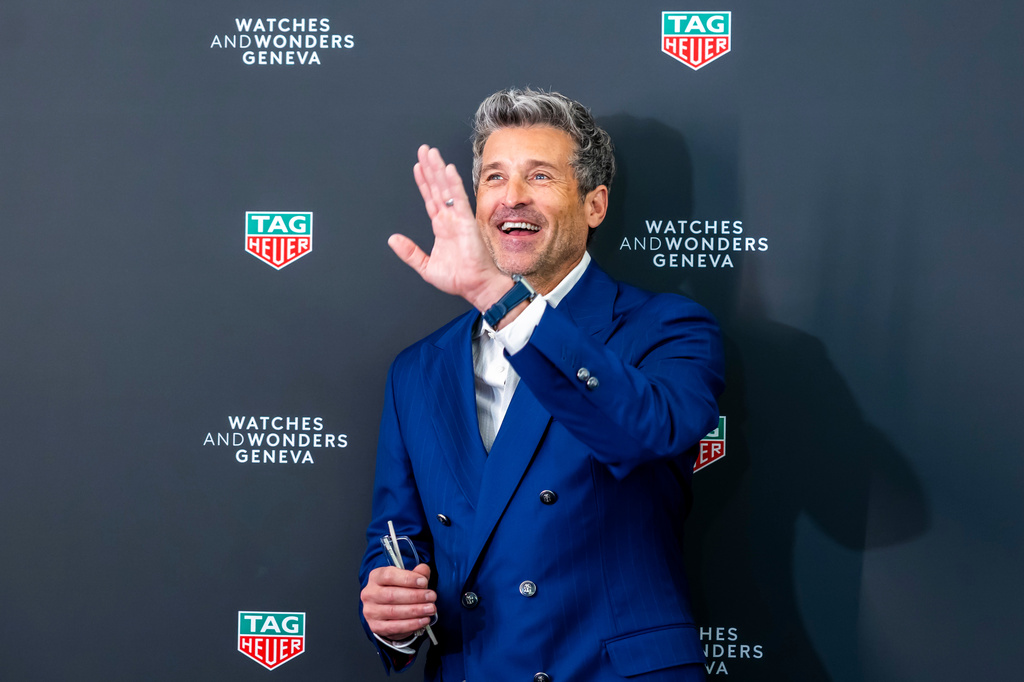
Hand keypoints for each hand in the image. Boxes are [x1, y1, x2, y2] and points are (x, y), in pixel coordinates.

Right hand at [360, 563, 436, 640]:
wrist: (387, 611)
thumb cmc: (398, 591)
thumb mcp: (407, 578)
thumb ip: (417, 573)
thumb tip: (424, 570)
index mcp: (376, 577)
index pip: (389, 575)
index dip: (408, 579)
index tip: (424, 582)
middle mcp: (370, 593)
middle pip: (392, 594)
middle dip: (416, 596)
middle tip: (432, 597)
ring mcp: (371, 611)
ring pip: (394, 612)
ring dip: (416, 611)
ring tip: (430, 608)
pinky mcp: (376, 626)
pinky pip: (394, 627)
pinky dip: (411, 624)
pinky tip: (423, 620)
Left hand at [388, 145, 511, 311]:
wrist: (475, 286)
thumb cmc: (459, 279)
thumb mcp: (426, 266)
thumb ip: (410, 252)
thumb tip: (392, 239)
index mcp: (442, 227)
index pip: (430, 199)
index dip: (423, 182)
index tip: (417, 167)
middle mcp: (450, 219)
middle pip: (437, 188)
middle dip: (430, 168)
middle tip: (424, 150)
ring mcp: (458, 218)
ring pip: (446, 188)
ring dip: (438, 170)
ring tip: (431, 153)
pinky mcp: (466, 221)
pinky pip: (459, 198)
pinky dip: (453, 184)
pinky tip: (448, 169)